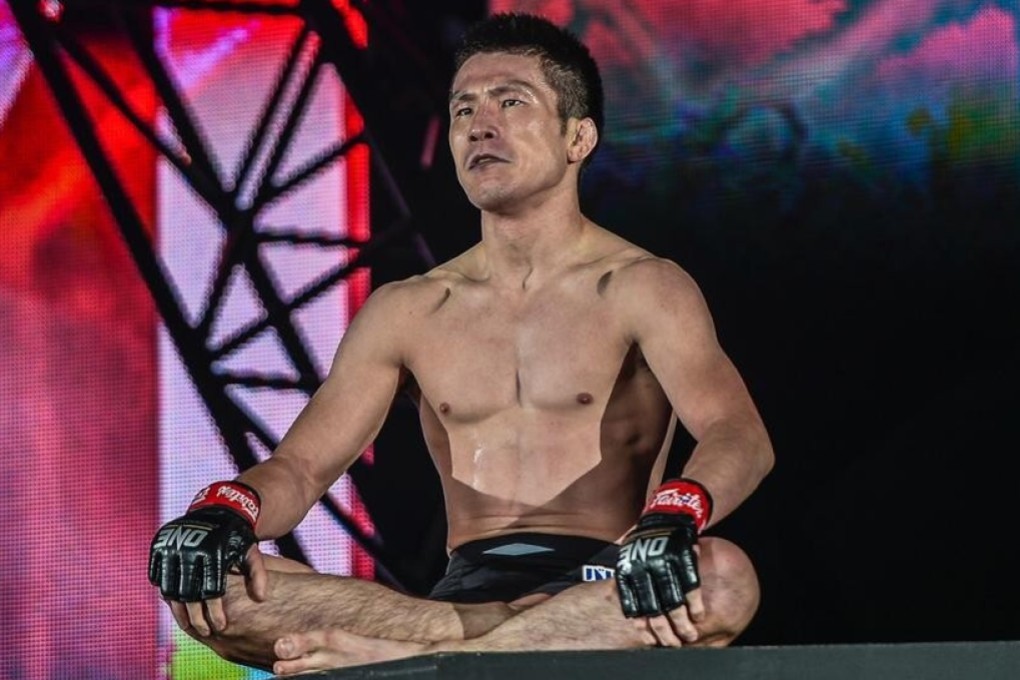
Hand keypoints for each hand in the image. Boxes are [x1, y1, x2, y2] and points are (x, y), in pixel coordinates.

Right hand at [149, 481, 264, 633]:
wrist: (216, 509)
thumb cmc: (236, 537)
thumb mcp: (251, 551)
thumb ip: (259, 573)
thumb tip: (260, 598)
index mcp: (213, 551)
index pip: (211, 591)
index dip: (215, 612)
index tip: (220, 627)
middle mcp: (190, 548)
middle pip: (189, 594)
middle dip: (197, 618)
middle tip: (204, 632)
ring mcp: (172, 546)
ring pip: (170, 589)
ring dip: (178, 610)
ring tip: (188, 624)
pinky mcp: (159, 545)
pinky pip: (157, 576)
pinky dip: (165, 591)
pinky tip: (175, 605)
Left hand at [615, 478, 711, 643]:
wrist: (668, 513)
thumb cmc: (646, 539)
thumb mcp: (628, 554)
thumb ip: (626, 577)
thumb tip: (616, 602)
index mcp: (628, 569)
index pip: (633, 605)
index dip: (643, 626)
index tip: (651, 641)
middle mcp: (643, 567)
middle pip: (654, 608)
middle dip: (665, 631)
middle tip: (674, 645)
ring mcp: (664, 562)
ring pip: (674, 601)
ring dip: (683, 623)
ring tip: (689, 636)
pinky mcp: (683, 557)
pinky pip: (691, 586)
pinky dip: (695, 604)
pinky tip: (699, 616)